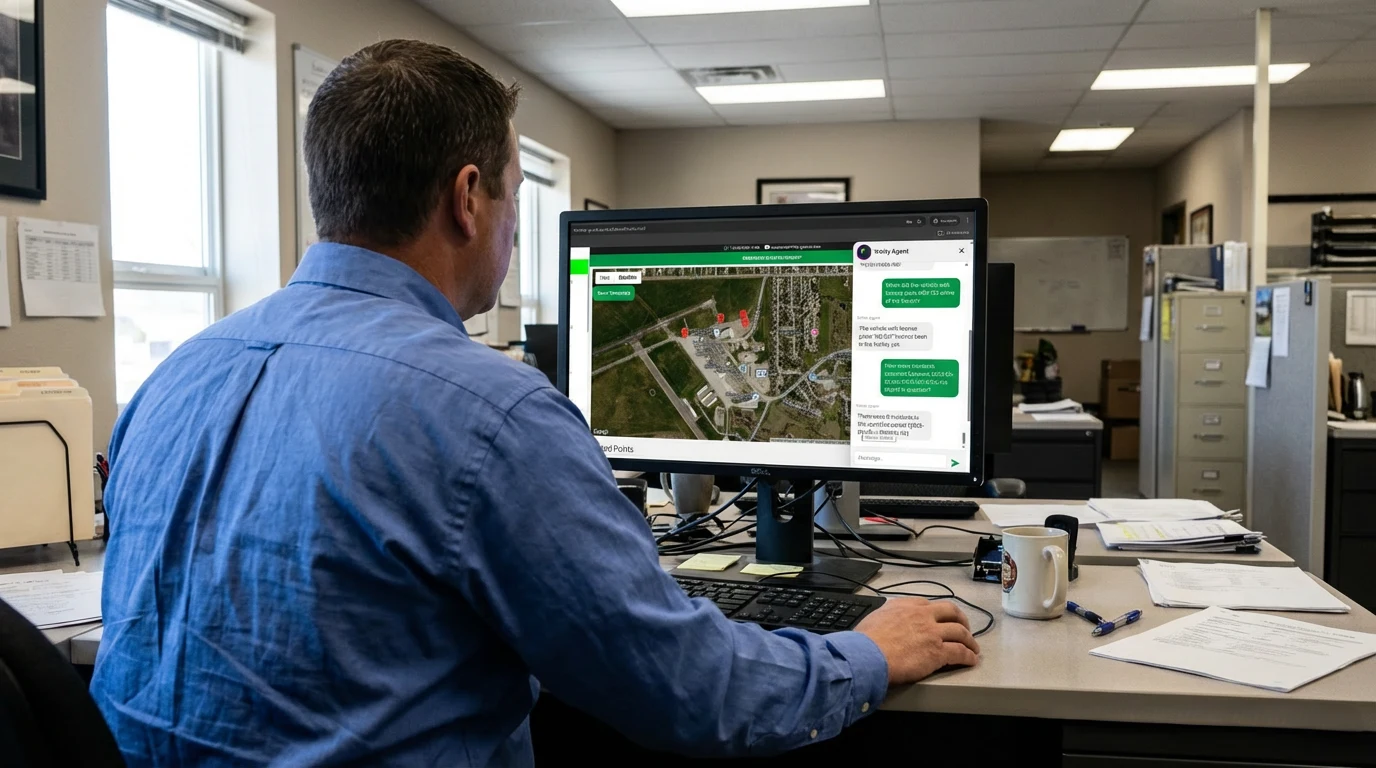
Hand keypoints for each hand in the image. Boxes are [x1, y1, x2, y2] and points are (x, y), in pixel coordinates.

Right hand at [854, 597, 979, 683]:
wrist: (867, 655)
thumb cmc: (865, 641)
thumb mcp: (874, 618)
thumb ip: (885, 617)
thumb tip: (884, 622)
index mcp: (906, 606)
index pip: (930, 604)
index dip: (940, 612)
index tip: (942, 618)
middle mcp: (922, 615)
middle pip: (951, 612)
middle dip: (961, 620)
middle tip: (965, 627)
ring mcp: (932, 632)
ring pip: (960, 632)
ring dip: (969, 640)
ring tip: (973, 647)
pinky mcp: (938, 651)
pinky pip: (960, 652)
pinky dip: (968, 656)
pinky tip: (971, 660)